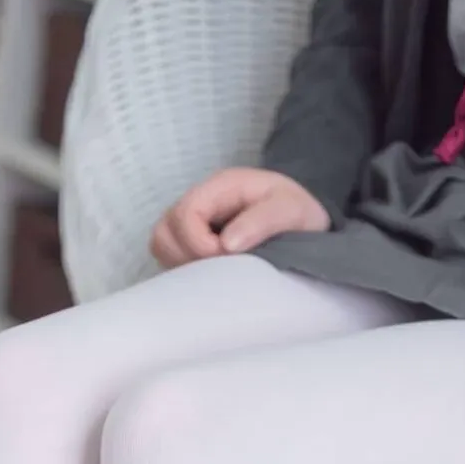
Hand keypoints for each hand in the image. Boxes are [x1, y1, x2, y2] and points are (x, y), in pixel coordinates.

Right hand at [151, 168, 330, 267]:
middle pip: (164, 231)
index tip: (226, 258)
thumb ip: (261, 222)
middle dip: (188, 256)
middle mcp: (199, 203)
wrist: (302, 221)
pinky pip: (171, 259)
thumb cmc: (296, 212)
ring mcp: (192, 224)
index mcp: (220, 187)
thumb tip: (227, 245)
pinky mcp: (191, 244)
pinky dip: (185, 271)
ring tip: (215, 273)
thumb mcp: (290, 210)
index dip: (199, 243)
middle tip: (222, 268)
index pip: (185, 214)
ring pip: (162, 246)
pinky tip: (211, 276)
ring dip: (183, 265)